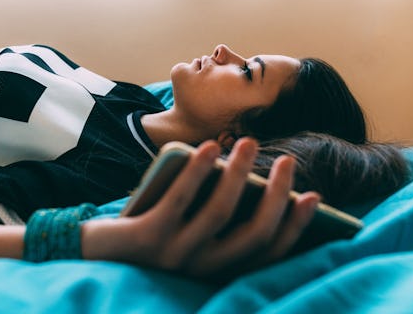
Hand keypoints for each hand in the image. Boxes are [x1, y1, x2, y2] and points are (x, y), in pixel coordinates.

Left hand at [81, 138, 318, 280]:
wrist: (98, 252)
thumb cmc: (154, 234)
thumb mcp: (191, 231)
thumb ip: (219, 216)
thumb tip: (253, 181)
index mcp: (217, 270)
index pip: (267, 253)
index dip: (294, 226)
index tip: (314, 196)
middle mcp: (202, 269)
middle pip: (253, 233)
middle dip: (277, 195)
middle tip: (288, 161)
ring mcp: (176, 255)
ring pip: (220, 212)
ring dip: (239, 174)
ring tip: (248, 143)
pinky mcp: (149, 238)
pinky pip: (179, 200)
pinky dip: (197, 172)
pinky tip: (207, 148)